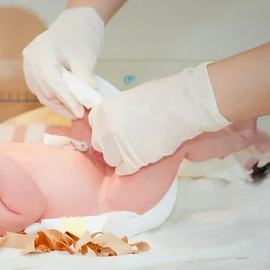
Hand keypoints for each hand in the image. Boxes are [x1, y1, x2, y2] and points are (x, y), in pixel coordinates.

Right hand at [23, 7, 103, 119]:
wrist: (75, 23)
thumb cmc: (81, 37)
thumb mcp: (85, 57)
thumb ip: (84, 79)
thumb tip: (89, 100)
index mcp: (41, 51)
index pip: (51, 80)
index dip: (65, 99)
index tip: (79, 112)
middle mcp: (30, 59)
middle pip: (44, 89)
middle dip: (63, 104)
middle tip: (80, 115)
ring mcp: (28, 66)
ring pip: (41, 93)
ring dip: (58, 105)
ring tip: (75, 113)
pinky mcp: (31, 72)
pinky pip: (40, 90)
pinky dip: (54, 99)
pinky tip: (67, 105)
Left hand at [88, 62, 230, 174]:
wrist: (177, 109)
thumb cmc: (158, 99)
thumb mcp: (126, 100)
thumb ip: (114, 114)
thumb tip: (113, 125)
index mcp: (102, 112)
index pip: (93, 126)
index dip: (104, 129)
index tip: (113, 131)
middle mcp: (105, 131)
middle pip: (98, 145)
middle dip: (110, 144)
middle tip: (126, 140)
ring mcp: (116, 147)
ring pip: (110, 159)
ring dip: (121, 156)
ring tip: (137, 147)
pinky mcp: (131, 161)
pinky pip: (123, 170)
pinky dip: (131, 166)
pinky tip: (141, 156)